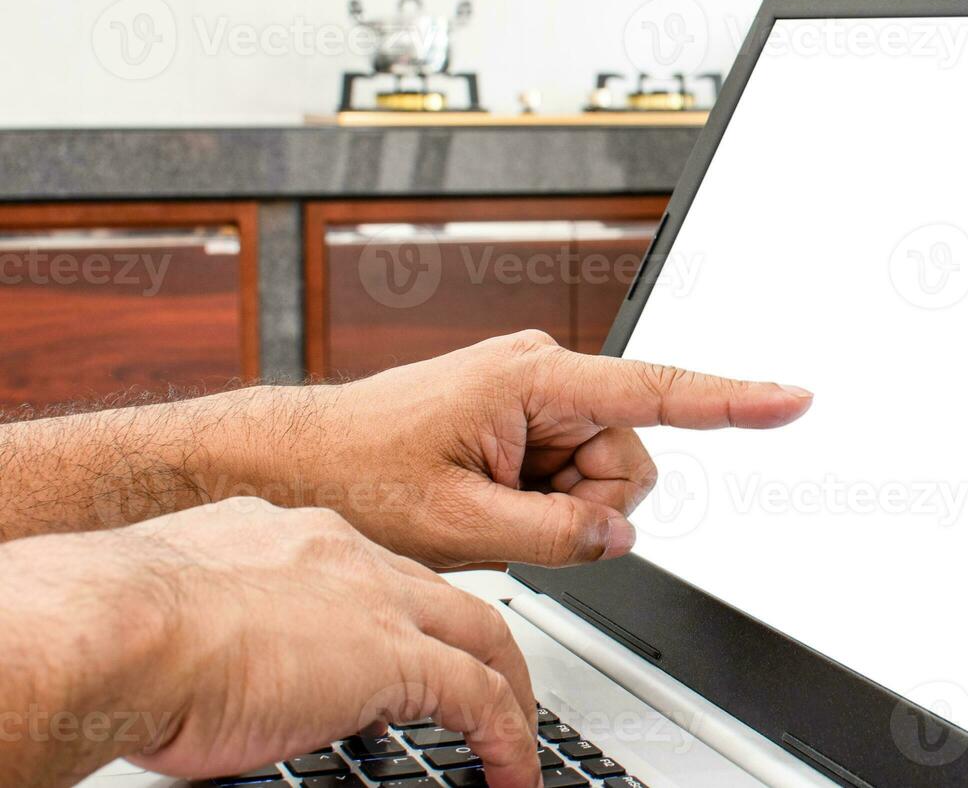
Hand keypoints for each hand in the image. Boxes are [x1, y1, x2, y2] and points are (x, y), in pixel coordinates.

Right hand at [0, 500, 539, 787]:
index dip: (401, 613)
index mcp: (294, 537)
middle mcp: (347, 554)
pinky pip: (480, 698)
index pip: (377, 572)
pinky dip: (506, 737)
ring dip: (508, 689)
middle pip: (446, 596)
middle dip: (480, 644)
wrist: (117, 627)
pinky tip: (512, 773)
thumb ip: (230, 619)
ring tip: (516, 736)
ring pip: (482, 635)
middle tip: (496, 688)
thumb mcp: (185, 609)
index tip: (404, 647)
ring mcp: (377, 601)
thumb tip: (233, 664)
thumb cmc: (118, 626)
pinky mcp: (394, 657)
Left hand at [271, 330, 813, 568]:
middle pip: (628, 455)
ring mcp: (534, 394)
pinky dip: (543, 498)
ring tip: (489, 503)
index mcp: (533, 379)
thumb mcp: (459, 523)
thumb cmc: (356, 470)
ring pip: (602, 470)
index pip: (657, 393)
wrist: (299, 459)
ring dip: (560, 505)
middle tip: (513, 516)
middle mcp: (542, 373)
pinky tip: (490, 496)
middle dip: (588, 501)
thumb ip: (556, 532)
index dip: (733, 401)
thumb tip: (620, 531)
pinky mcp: (523, 415)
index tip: (791, 398)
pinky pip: (570, 469)